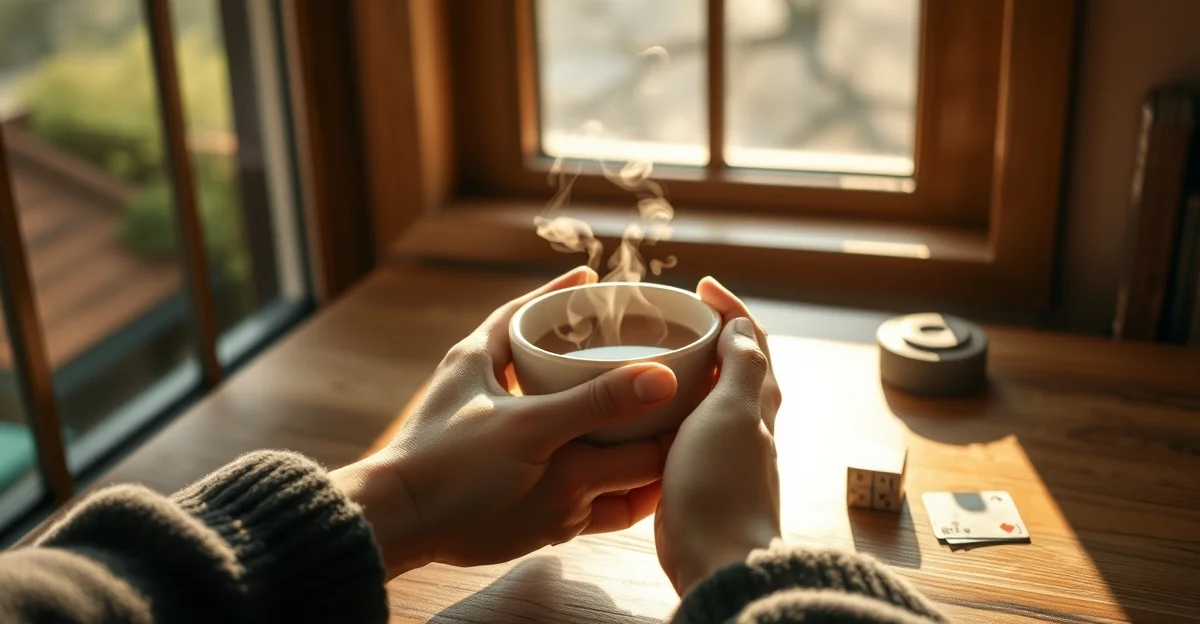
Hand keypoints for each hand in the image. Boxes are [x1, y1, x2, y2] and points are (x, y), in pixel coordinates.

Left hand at [332, 267, 677, 577]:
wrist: (403, 529)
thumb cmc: (447, 465)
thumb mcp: (526, 427)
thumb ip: (593, 402)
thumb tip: (661, 379)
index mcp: (480, 360)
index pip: (522, 312)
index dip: (558, 293)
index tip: (591, 277)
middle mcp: (492, 394)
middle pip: (548, 360)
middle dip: (590, 352)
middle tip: (633, 340)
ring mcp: (501, 437)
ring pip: (556, 410)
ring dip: (596, 408)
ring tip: (642, 397)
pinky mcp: (508, 478)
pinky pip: (556, 456)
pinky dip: (590, 455)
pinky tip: (622, 457)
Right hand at [654, 277, 782, 595]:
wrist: (714, 556)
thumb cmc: (723, 484)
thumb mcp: (733, 412)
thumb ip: (742, 367)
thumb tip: (742, 327)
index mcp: (758, 400)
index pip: (752, 339)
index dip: (731, 307)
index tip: (702, 287)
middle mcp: (747, 422)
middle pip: (735, 364)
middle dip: (711, 334)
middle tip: (675, 317)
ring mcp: (722, 450)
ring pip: (708, 396)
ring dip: (687, 370)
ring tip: (653, 355)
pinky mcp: (697, 474)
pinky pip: (684, 428)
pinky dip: (669, 407)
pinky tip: (643, 410)